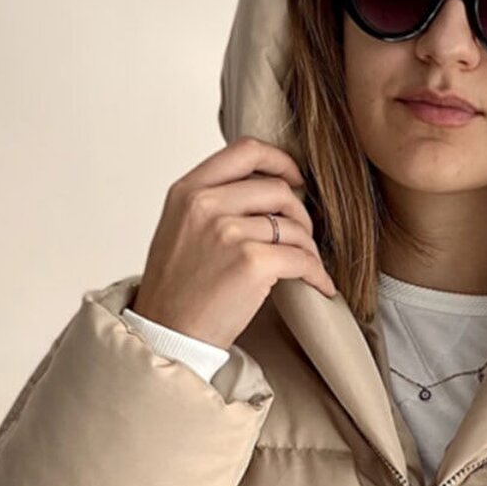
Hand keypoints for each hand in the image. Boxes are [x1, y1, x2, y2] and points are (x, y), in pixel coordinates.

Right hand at [131, 136, 336, 347]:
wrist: (167, 335)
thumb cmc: (176, 289)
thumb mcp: (180, 227)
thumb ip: (212, 201)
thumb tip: (263, 186)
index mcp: (188, 191)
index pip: (245, 150)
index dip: (280, 159)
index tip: (294, 177)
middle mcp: (206, 205)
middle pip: (277, 188)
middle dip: (299, 213)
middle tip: (301, 236)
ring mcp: (228, 232)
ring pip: (294, 225)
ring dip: (308, 247)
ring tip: (306, 264)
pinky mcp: (251, 263)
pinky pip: (302, 258)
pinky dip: (317, 273)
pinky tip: (320, 284)